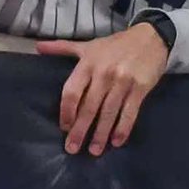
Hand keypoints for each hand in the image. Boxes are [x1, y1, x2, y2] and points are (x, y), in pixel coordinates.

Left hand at [36, 23, 169, 155]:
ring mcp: (123, 81)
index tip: (64, 128)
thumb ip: (62, 48)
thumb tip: (37, 47)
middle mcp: (103, 73)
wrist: (150, 37)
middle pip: (89, 106)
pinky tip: (116, 142)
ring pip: (109, 112)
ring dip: (101, 134)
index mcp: (87, 64)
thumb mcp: (88, 45)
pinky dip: (123, 128)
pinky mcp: (141, 88)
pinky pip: (130, 112)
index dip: (67, 111)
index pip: (72, 92)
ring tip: (94, 151)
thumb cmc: (115, 44)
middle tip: (72, 148)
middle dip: (80, 129)